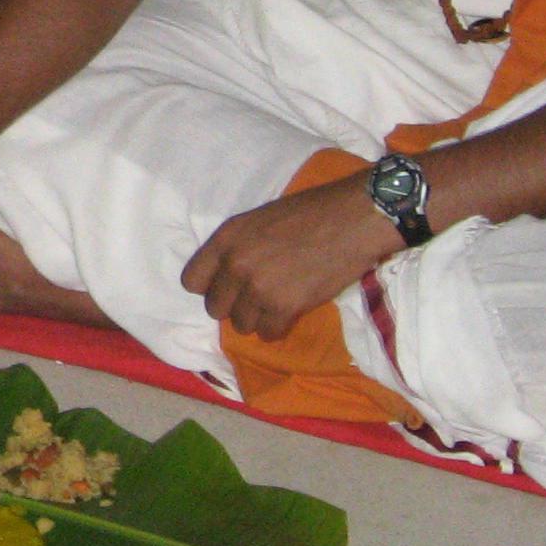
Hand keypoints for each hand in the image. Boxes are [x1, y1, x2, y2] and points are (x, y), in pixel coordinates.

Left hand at [179, 174, 403, 343]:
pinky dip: (278, 328)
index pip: (191, 281)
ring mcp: (258, 288)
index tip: (228, 288)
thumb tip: (228, 274)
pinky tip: (290, 314)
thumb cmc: (311, 213)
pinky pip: (268, 333)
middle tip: (257, 299)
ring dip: (257, 319)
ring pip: (241, 324)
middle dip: (235, 307)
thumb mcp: (259, 220)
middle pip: (215, 308)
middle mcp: (235, 264)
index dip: (210, 288)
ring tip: (277, 305)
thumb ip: (238, 247)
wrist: (353, 219)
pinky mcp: (284, 307)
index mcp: (226, 238)